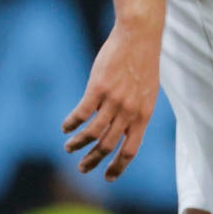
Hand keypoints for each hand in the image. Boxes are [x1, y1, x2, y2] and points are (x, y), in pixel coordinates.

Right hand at [63, 18, 160, 180]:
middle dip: (93, 160)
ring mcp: (114, 101)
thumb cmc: (143, 63)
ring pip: (93, 132)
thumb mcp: (146, 92)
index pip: (131, 150)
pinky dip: (72, 123)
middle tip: (82, 168)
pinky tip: (65, 128)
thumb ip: (135, 111)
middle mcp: (129, 112)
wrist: (139, 37)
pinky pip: (81, 113)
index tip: (108, 177)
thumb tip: (119, 125)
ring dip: (78, 144)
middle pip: (108, 146)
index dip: (118, 166)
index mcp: (144, 115)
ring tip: (69, 148)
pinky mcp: (98, 88)